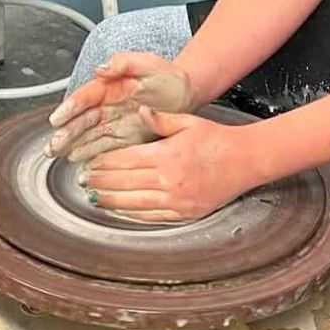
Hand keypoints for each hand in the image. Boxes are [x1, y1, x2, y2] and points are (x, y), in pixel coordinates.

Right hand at [45, 52, 193, 162]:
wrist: (184, 94)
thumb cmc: (166, 77)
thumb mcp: (149, 64)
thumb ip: (125, 63)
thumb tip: (101, 68)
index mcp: (109, 86)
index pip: (85, 97)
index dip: (69, 108)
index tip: (56, 119)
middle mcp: (106, 106)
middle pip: (80, 120)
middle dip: (64, 133)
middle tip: (52, 146)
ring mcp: (112, 123)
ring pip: (87, 136)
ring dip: (72, 146)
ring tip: (59, 156)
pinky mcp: (122, 138)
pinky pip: (103, 148)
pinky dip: (90, 156)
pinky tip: (80, 164)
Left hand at [86, 107, 255, 220]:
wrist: (246, 161)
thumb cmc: (218, 139)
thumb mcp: (189, 122)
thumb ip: (161, 119)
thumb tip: (141, 111)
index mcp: (167, 155)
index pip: (125, 161)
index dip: (103, 164)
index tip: (90, 164)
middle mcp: (169, 180)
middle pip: (123, 183)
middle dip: (100, 182)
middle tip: (83, 181)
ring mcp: (176, 201)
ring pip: (132, 203)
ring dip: (109, 201)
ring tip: (93, 197)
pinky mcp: (183, 214)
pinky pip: (150, 217)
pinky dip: (130, 214)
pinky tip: (118, 210)